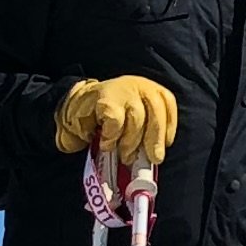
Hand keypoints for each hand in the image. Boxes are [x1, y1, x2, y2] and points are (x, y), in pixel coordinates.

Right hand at [55, 76, 180, 170]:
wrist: (78, 107)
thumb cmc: (112, 119)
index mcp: (151, 90)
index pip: (167, 103)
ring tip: (124, 155)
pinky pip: (115, 121)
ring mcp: (122, 90)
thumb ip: (146, 134)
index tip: (162, 148)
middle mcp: (139, 86)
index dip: (168, 128)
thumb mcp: (134, 123)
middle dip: (154, 139)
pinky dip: (112, 137)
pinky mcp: (104, 98)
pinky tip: (106, 142)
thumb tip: (154, 158)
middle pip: (155, 111)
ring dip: (131, 142)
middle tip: (152, 159)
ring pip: (136, 118)